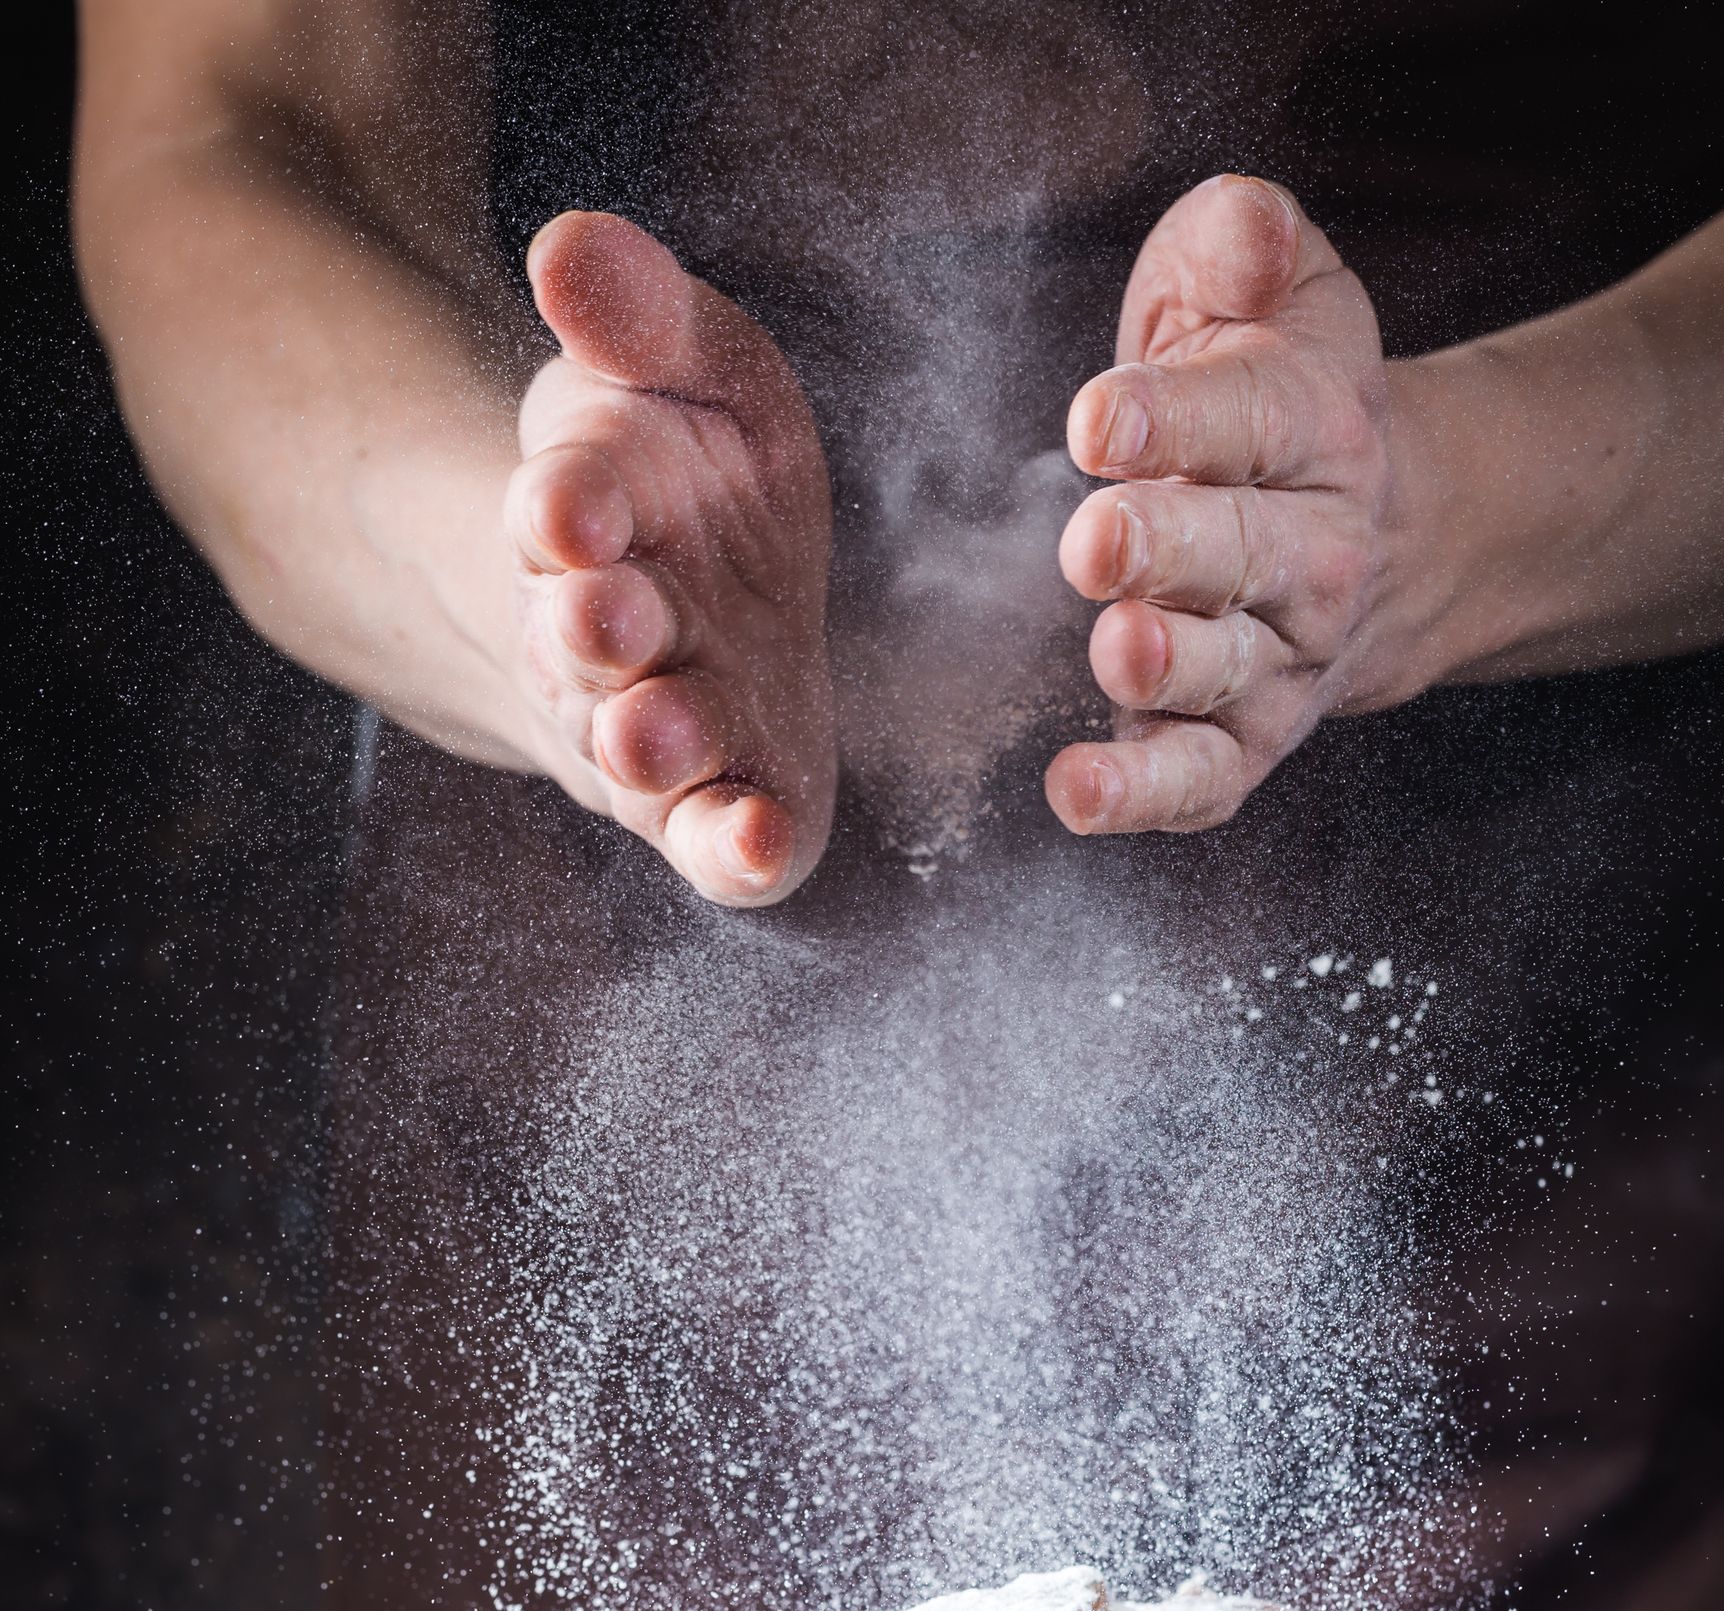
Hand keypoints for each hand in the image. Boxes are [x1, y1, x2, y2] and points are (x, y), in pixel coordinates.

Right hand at [507, 212, 835, 904]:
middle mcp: (605, 639)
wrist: (686, 602)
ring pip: (635, 750)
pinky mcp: (720, 806)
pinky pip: (717, 843)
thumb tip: (568, 244)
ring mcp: (654, 733)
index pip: (560, 506)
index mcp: (588, 514)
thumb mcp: (692, 367)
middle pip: (583, 644)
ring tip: (654, 732)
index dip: (562, 504)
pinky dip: (732, 850)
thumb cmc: (692, 476)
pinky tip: (760, 842)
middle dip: (592, 632)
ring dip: (645, 741)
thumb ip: (642, 315)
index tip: (568, 502)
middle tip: (602, 617)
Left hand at [1047, 175, 1402, 836]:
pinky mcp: (1242, 741)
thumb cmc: (1280, 392)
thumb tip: (1247, 224)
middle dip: (1169, 547)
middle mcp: (1311, 555)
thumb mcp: (1280, 291)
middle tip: (1098, 538)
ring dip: (1167, 667)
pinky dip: (1142, 795)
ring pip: (1225, 672)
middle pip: (1242, 553)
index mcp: (1316, 427)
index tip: (1097, 421)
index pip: (1253, 418)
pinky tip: (1075, 793)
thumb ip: (1247, 246)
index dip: (1176, 420)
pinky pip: (1202, 779)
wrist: (1378, 530)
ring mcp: (1280, 658)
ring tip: (1115, 651)